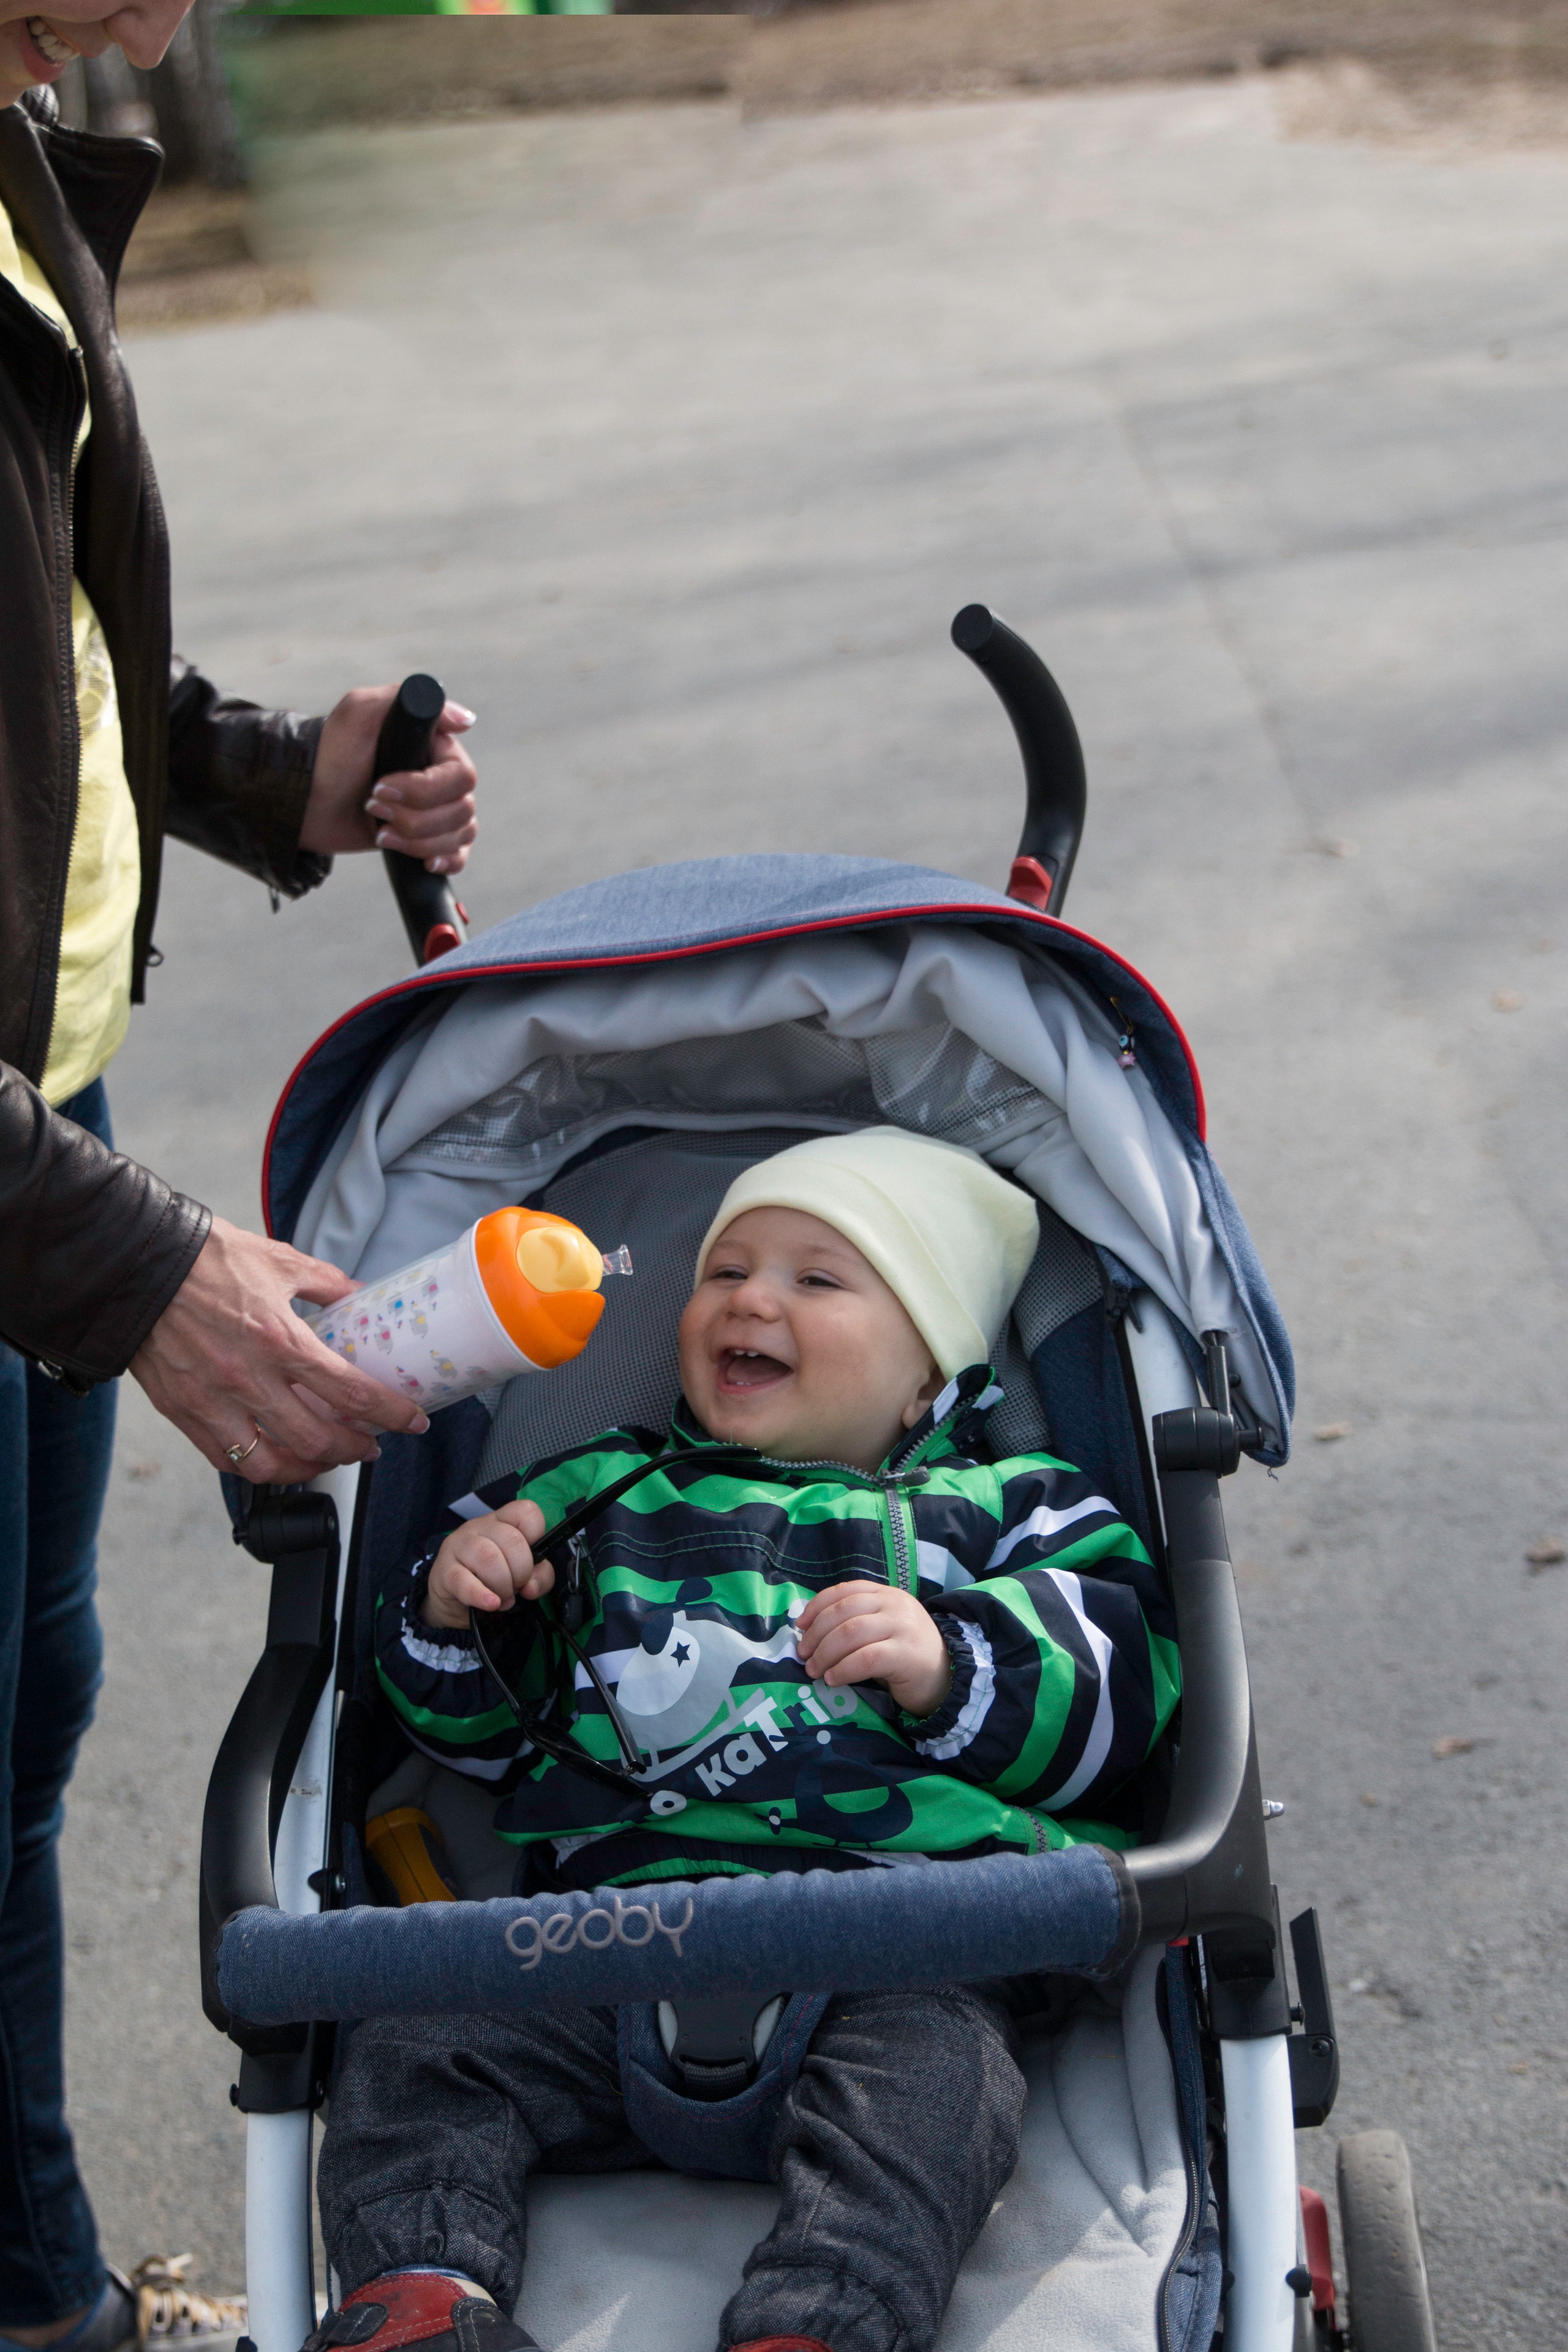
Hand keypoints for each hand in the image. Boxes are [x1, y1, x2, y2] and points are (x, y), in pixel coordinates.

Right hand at [129, 1215, 431, 1484]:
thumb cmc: (203, 1259)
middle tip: (370, 1445)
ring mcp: (213, 1402)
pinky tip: (277, 1458)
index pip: (351, 1393)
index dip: (390, 1413)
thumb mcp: (278, 1261)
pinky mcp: (183, 1413)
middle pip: (318, 1439)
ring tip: (327, 1458)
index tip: (411, 1421)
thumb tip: (356, 1295)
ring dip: (310, 1468)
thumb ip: (325, 1283)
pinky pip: (227, 1460)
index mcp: (280, 1340)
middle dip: (356, 1449)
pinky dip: (259, 1467)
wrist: (134, 1266)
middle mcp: (249, 1379)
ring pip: (272, 1464)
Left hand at [300, 683, 477, 872]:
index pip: (462, 775)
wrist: (305, 800)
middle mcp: (442, 778)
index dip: (424, 789)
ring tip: (380, 832)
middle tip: (372, 807)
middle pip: (462, 809)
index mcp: (435, 747)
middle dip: (414, 817)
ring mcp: (437, 810)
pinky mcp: (428, 839)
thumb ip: (404, 698)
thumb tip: (464, 719)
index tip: (381, 786)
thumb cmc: (329, 754)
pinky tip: (425, 861)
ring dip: (417, 840)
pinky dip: (446, 860)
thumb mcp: (357, 712)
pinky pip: (459, 855)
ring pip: (459, 833)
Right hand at [423, 1502, 551, 1629]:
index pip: (525, 1511)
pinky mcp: (444, 1570)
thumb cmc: (491, 1579)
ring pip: (489, 1557)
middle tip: (517, 1587)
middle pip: (511, 1539)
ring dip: (503, 1585)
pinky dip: (481, 1595)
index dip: (536, 1534)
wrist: (452, 1599)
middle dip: (521, 1571)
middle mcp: (479, 1526)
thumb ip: (539, 1576)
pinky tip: (491, 1603)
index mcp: (501, 1521)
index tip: (533, 1558)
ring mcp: (459, 1545)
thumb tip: (532, 1586)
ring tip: (503, 1598)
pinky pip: (463, 1580)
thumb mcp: (521, 1574)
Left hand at [795, 1581, 951, 1717]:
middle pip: (843, 1612)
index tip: (800, 1626)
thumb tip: (810, 1632)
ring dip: (825, 1653)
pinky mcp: (906, 1654)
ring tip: (815, 1671)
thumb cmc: (906, 1655)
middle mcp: (895, 1605)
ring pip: (851, 1633)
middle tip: (804, 1656)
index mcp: (886, 1594)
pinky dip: (843, 1669)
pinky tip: (833, 1679)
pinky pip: (866, 1659)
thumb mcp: (882, 1629)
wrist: (947, 1676)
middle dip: (817, 1634)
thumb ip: (855, 1622)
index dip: (817, 1606)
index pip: (845, 1590)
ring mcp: (903, 1627)